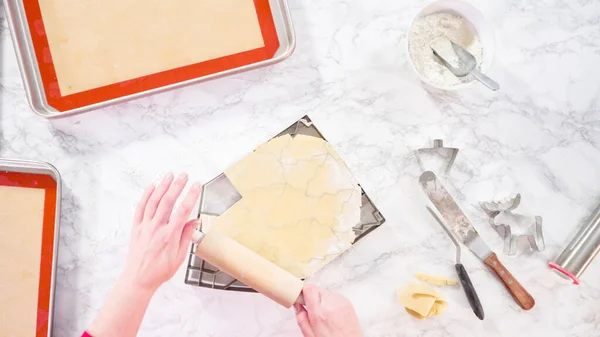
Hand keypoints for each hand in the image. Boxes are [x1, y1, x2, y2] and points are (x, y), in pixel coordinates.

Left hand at [122, 173, 201, 291]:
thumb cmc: (160, 270)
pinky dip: (146, 196)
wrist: (138, 279)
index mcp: (169, 236)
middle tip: (184, 175)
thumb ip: (187, 236)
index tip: (196, 186)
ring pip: (153, 201)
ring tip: (169, 175)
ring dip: (162, 187)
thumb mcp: (179, 256)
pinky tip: (152, 186)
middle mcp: (156, 229)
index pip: (183, 211)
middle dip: (177, 186)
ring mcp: (145, 227)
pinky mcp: (136, 227)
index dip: (191, 196)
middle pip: (167, 202)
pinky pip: (141, 208)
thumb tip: (195, 220)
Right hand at [294, 285, 362, 336]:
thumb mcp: (310, 335)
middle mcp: (331, 305)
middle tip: (311, 309)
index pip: (308, 288)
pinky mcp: (347, 302)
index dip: (302, 292)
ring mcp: (341, 302)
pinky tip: (331, 313)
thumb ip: (301, 318)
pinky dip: (330, 301)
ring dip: (320, 299)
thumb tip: (297, 306)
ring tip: (323, 313)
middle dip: (310, 297)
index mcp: (320, 313)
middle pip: (316, 289)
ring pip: (324, 291)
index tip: (300, 299)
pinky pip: (334, 295)